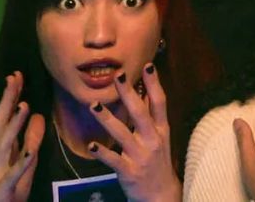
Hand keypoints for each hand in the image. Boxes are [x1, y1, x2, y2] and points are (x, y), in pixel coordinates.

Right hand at [0, 71, 44, 201]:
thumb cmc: (7, 190)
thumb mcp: (24, 162)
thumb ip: (30, 140)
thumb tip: (38, 115)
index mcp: (0, 149)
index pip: (4, 118)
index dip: (10, 97)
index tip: (16, 75)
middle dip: (7, 101)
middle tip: (14, 78)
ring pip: (4, 145)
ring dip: (14, 125)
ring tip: (24, 105)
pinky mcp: (3, 188)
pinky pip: (13, 174)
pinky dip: (21, 162)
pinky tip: (31, 152)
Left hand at [87, 64, 179, 201]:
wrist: (160, 195)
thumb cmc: (157, 162)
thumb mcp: (159, 138)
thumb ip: (150, 117)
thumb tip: (142, 92)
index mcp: (161, 129)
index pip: (159, 102)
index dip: (154, 84)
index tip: (148, 65)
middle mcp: (153, 140)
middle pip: (140, 113)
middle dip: (129, 93)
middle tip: (119, 76)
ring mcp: (141, 156)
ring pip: (123, 134)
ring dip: (107, 119)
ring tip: (94, 105)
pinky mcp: (129, 171)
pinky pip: (114, 160)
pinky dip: (103, 153)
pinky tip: (93, 146)